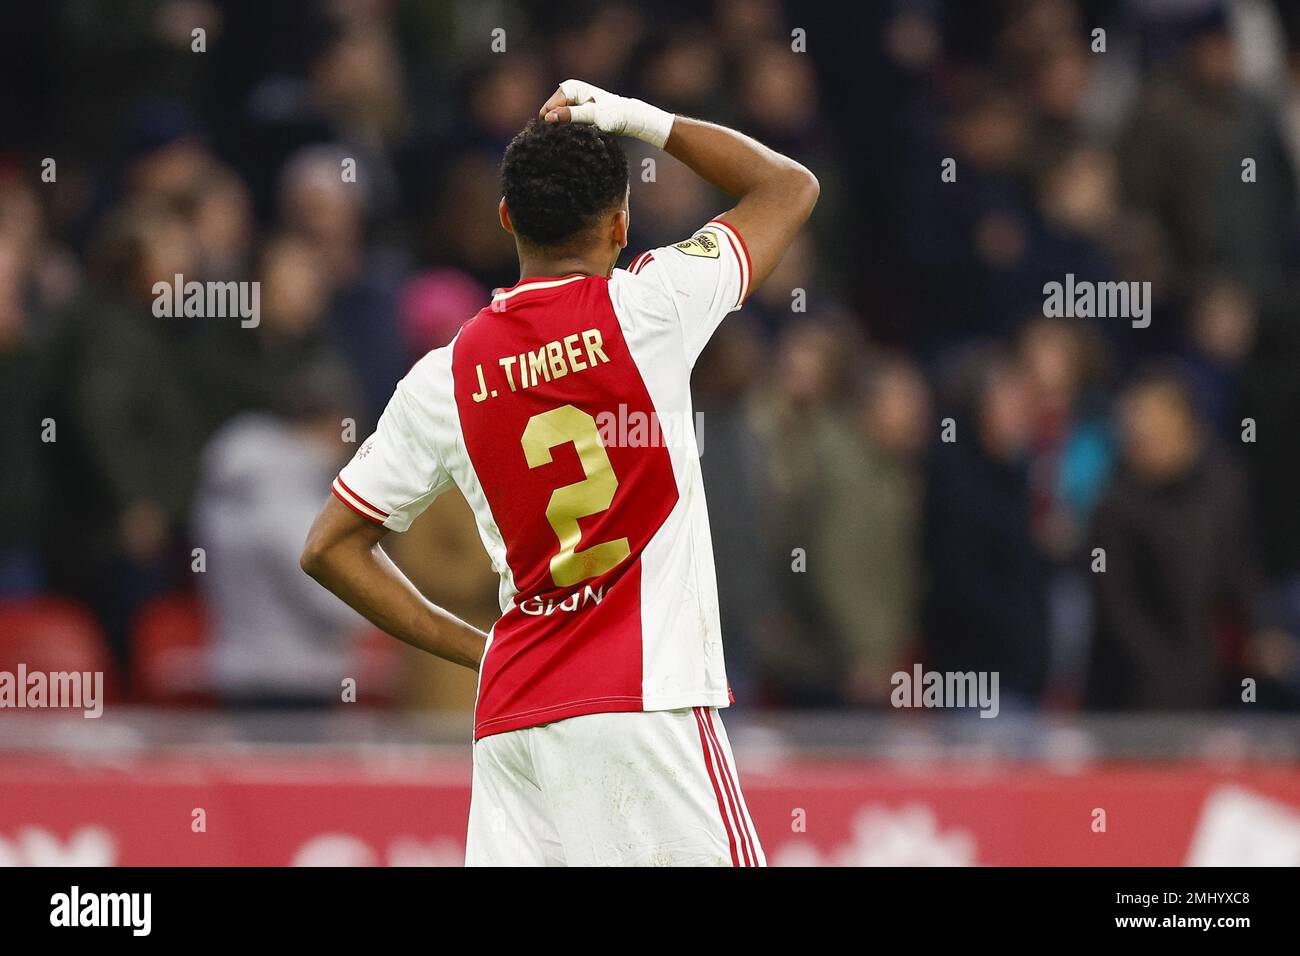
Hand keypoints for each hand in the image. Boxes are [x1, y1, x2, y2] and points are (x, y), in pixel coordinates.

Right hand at [538, 79, 673, 147]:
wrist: (627, 117)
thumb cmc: (612, 115)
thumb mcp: (591, 116)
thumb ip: (569, 116)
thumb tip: (548, 117)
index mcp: (569, 88)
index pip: (548, 108)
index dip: (552, 123)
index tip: (562, 135)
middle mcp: (567, 91)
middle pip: (550, 113)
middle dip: (557, 125)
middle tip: (572, 135)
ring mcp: (570, 100)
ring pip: (557, 118)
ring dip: (564, 128)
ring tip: (577, 133)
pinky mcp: (574, 108)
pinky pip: (564, 120)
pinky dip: (569, 128)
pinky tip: (579, 132)